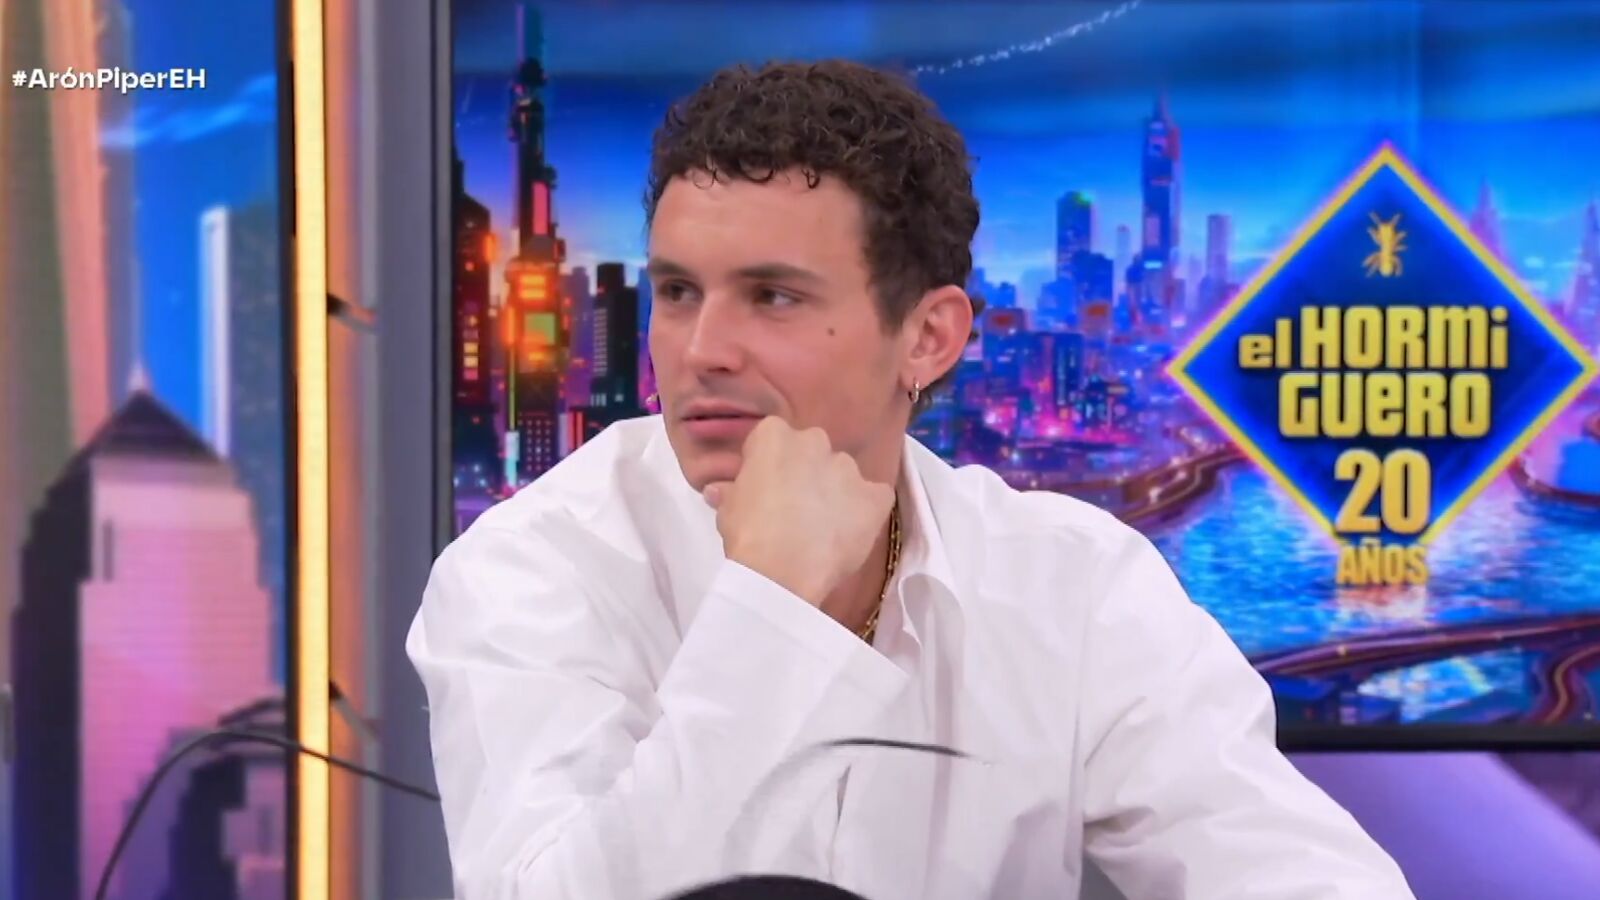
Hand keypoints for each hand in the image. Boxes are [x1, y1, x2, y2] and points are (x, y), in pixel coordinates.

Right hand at [703, 417, 894, 606]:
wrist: (782, 572)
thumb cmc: (747, 535)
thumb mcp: (727, 510)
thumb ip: (730, 492)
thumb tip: (719, 491)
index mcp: (775, 436)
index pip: (773, 438)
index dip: (769, 464)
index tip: (764, 488)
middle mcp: (815, 441)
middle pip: (813, 451)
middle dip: (806, 473)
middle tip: (794, 508)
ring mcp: (848, 468)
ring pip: (843, 475)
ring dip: (835, 492)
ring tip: (823, 527)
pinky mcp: (875, 496)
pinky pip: (875, 497)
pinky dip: (866, 510)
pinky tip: (851, 532)